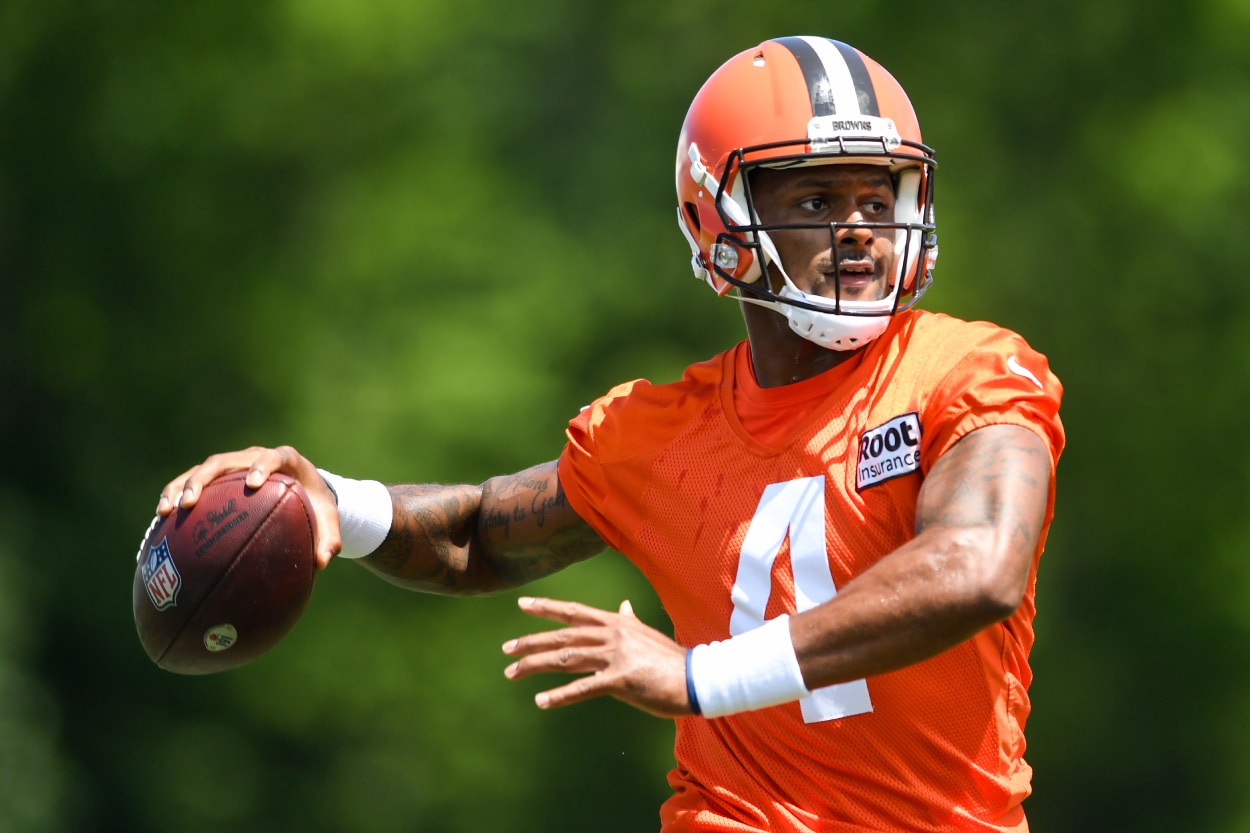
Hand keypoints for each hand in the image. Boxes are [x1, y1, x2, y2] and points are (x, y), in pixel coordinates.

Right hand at [155, 445, 341, 567]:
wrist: (303, 488)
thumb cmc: (316, 504)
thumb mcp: (328, 519)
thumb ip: (329, 538)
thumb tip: (322, 563)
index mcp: (285, 461)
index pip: (272, 457)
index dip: (262, 466)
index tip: (253, 483)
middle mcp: (254, 457)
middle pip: (224, 460)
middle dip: (204, 478)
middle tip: (191, 502)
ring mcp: (234, 465)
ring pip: (202, 469)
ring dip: (181, 487)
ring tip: (166, 511)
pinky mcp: (219, 477)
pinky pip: (191, 482)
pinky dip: (174, 497)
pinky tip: (161, 521)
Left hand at [502, 596, 692, 718]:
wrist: (696, 678)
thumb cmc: (671, 659)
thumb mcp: (647, 634)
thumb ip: (630, 620)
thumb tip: (624, 605)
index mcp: (616, 622)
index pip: (574, 612)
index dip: (547, 608)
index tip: (522, 605)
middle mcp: (611, 634)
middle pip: (562, 637)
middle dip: (530, 642)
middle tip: (505, 650)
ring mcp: (615, 656)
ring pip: (565, 659)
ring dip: (534, 665)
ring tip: (512, 672)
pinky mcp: (620, 680)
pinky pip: (582, 688)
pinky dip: (559, 696)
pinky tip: (540, 702)